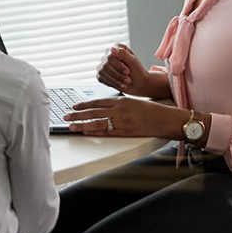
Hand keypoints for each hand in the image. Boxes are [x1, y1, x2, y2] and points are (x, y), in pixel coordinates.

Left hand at [62, 97, 186, 138]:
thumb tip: (105, 108)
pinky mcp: (126, 131)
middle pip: (94, 111)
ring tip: (70, 126)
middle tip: (66, 116)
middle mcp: (120, 110)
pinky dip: (95, 132)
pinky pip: (107, 132)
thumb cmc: (152, 111)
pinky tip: (86, 132)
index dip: (84, 104)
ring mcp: (122, 121)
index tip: (74, 106)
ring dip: (82, 124)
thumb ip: (119, 104)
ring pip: (97, 122)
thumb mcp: (134, 102)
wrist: (166, 119)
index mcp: (121, 100)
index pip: (98, 102)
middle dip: (77, 114)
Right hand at [97, 43, 168, 97]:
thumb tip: (112, 49)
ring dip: (115, 80)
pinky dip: (112, 83)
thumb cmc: (137, 71)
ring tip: (125, 83)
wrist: (139, 83)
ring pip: (102, 72)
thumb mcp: (133, 61)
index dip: (118, 65)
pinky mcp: (101, 74)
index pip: (111, 56)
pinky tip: (120, 85)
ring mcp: (103, 64)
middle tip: (128, 80)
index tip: (128, 72)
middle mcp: (108, 55)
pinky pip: (101, 78)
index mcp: (117, 48)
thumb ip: (124, 54)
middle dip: (118, 75)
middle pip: (106, 65)